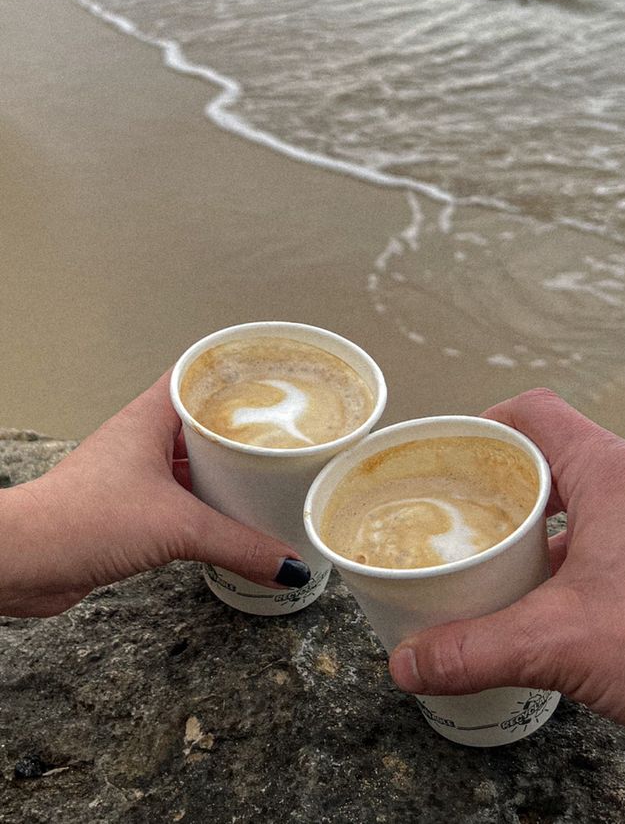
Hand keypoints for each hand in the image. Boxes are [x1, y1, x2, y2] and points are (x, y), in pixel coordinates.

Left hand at [0, 373, 308, 616]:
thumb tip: (287, 562)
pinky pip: (182, 501)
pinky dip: (208, 509)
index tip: (272, 376)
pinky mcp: (131, 510)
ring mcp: (135, 474)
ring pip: (194, 464)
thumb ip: (238, 545)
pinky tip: (231, 523)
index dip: (235, 373)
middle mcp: (142, 439)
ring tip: (267, 479)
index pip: (198, 376)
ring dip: (226, 475)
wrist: (22, 562)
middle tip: (283, 434)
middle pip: (203, 423)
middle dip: (242, 431)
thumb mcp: (176, 527)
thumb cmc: (76, 520)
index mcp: (150, 418)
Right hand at [389, 389, 624, 740]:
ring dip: (549, 527)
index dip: (487, 426)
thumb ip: (477, 649)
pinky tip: (571, 602)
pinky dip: (587, 554)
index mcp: (610, 472)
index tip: (453, 456)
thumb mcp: (562, 643)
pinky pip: (623, 531)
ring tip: (512, 568)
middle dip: (508, 489)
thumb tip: (414, 660)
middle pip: (557, 457)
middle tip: (471, 523)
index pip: (534, 412)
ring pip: (591, 498)